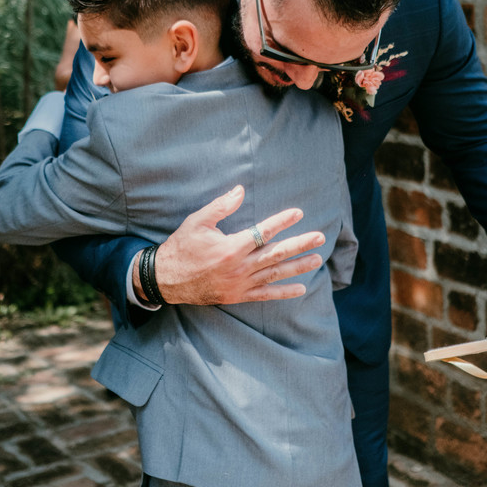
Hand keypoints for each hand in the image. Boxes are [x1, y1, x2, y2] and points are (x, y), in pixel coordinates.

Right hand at [144, 185, 325, 304]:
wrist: (167, 279)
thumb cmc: (182, 247)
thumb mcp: (197, 221)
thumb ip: (221, 206)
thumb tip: (241, 190)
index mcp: (230, 247)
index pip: (263, 232)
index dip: (282, 222)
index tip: (298, 213)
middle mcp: (239, 267)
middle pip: (276, 254)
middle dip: (299, 244)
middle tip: (319, 237)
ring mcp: (240, 284)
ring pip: (275, 274)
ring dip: (298, 267)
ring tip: (316, 259)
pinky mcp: (238, 296)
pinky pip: (265, 295)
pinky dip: (284, 292)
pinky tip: (301, 288)